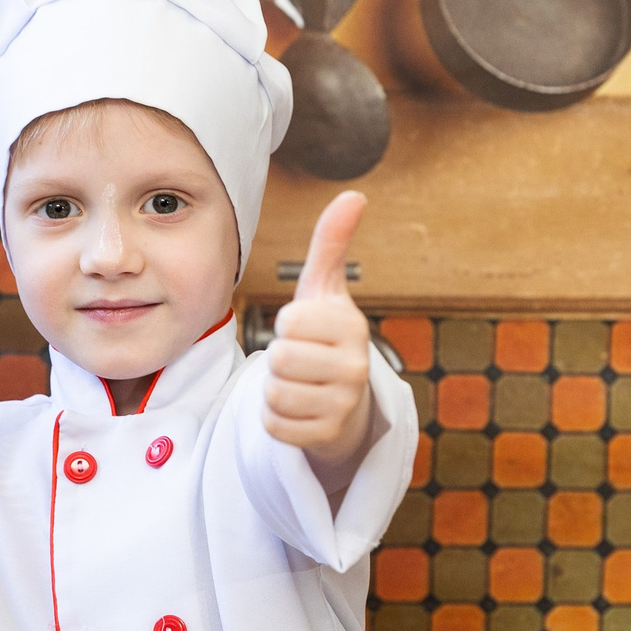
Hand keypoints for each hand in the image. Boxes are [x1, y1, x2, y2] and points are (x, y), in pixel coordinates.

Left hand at [263, 191, 373, 470]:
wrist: (346, 404)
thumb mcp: (325, 292)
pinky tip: (298, 410)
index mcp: (352, 326)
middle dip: (278, 359)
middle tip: (300, 361)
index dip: (286, 325)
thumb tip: (354, 194)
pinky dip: (276, 418)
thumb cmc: (325, 338)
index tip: (304, 331)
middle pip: (278, 358)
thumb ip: (331, 243)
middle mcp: (356, 367)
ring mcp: (344, 405)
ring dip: (275, 390)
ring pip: (274, 393)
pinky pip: (274, 424)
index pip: (289, 322)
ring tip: (299, 384)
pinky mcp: (326, 436)